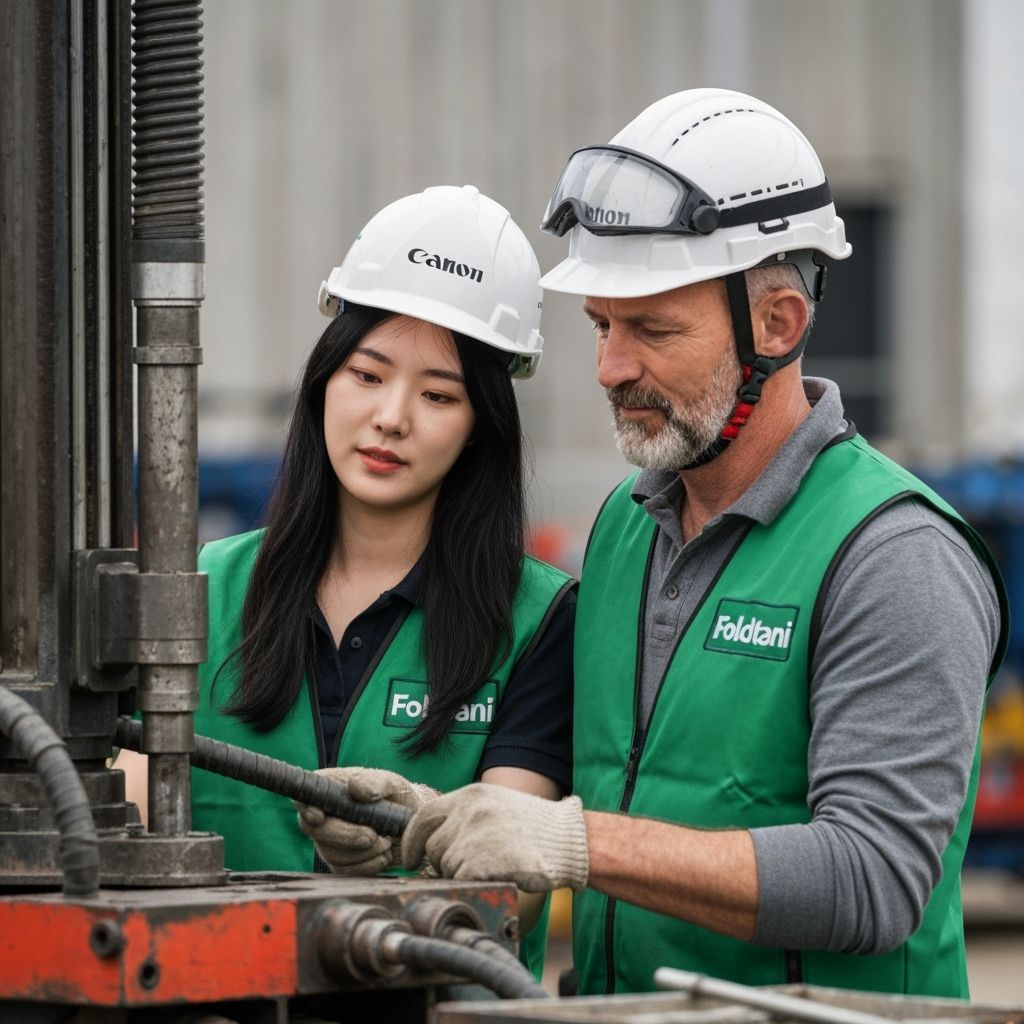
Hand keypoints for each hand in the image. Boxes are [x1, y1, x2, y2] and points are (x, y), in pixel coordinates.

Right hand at [295, 766, 436, 875]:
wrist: (411, 824)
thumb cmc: (397, 797)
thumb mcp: (392, 784)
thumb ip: (375, 783)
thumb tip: (355, 788)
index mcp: (330, 789)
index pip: (306, 797)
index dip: (306, 808)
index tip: (319, 817)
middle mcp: (324, 816)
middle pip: (316, 830)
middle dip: (345, 836)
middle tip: (373, 836)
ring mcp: (330, 842)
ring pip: (331, 854)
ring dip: (363, 852)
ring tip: (387, 842)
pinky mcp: (341, 863)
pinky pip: (345, 872)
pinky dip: (368, 866)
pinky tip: (385, 855)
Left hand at [401, 782, 588, 892]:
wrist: (567, 840)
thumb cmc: (536, 828)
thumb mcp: (497, 805)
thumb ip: (466, 816)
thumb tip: (434, 842)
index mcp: (470, 795)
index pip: (424, 816)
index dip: (412, 840)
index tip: (411, 858)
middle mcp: (467, 812)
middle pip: (433, 846)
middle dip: (445, 862)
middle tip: (472, 866)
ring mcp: (472, 836)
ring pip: (447, 867)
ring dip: (463, 874)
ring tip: (492, 867)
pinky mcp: (478, 862)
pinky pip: (460, 880)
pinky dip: (474, 884)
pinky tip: (495, 876)